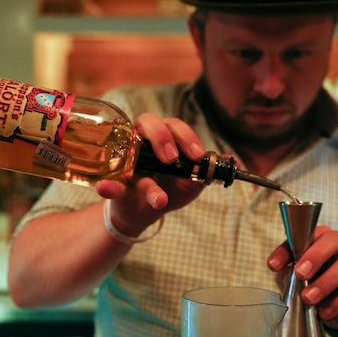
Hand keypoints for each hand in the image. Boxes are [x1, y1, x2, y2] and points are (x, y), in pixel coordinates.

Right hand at [95, 113, 205, 235]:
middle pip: (149, 123)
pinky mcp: (113, 182)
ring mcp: (124, 160)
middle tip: (173, 159)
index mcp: (162, 139)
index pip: (174, 126)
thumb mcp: (191, 183)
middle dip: (163, 138)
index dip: (187, 136)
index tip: (198, 155)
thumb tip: (230, 161)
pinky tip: (107, 188)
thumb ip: (207, 172)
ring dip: (139, 166)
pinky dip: (107, 186)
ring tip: (157, 193)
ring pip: (129, 152)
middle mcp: (141, 141)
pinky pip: (108, 181)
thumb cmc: (168, 189)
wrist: (144, 214)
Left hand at [267, 225, 337, 329]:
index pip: (304, 235)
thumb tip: (281, 274)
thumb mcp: (295, 278)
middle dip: (315, 257)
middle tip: (299, 274)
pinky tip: (324, 313)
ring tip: (308, 298)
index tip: (272, 266)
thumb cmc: (313, 283)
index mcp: (320, 238)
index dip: (287, 250)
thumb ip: (288, 273)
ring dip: (325, 282)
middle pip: (332, 241)